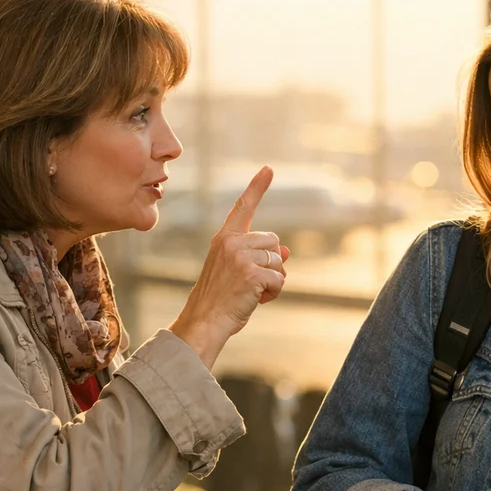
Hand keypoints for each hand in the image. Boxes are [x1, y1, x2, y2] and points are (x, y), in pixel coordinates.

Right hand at [170, 166, 288, 365]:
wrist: (204, 322)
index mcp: (223, 239)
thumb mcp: (237, 272)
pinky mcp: (252, 272)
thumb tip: (287, 252)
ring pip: (279, 260)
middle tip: (254, 283)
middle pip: (273, 241)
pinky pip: (280, 278)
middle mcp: (231, 242)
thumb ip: (258, 257)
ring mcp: (241, 256)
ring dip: (274, 279)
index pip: (242, 208)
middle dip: (272, 263)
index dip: (257, 188)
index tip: (268, 169)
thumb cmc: (220, 300)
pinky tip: (258, 300)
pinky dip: (275, 292)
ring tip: (253, 293)